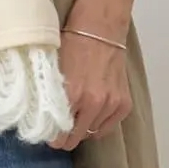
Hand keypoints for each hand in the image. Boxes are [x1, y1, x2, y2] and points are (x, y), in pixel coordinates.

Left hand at [50, 20, 132, 150]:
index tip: (49, 134)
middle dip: (65, 137)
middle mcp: (93, 103)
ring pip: (91, 134)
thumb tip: (44, 122)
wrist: (100, 28)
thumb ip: (50, 99)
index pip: (58, 135)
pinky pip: (109, 128)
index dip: (51, 137)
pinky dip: (99, 125)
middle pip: (74, 139)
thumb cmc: (72, 44)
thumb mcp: (54, 71)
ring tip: (77, 115)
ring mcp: (111, 104)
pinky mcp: (124, 104)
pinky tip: (92, 115)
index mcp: (72, 95)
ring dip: (83, 128)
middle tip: (60, 130)